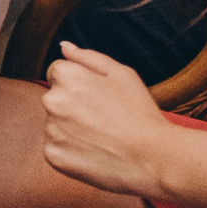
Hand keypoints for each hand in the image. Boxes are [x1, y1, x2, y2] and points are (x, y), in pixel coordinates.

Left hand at [38, 42, 186, 200]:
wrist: (155, 160)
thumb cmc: (141, 114)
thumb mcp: (122, 74)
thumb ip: (87, 57)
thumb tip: (64, 47)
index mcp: (66, 75)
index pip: (57, 74)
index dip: (80, 86)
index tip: (99, 100)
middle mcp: (51, 100)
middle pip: (55, 99)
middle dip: (72, 106)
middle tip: (104, 121)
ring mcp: (51, 129)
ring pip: (55, 125)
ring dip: (70, 129)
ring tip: (102, 138)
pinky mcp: (53, 155)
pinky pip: (55, 149)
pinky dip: (70, 152)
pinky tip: (94, 154)